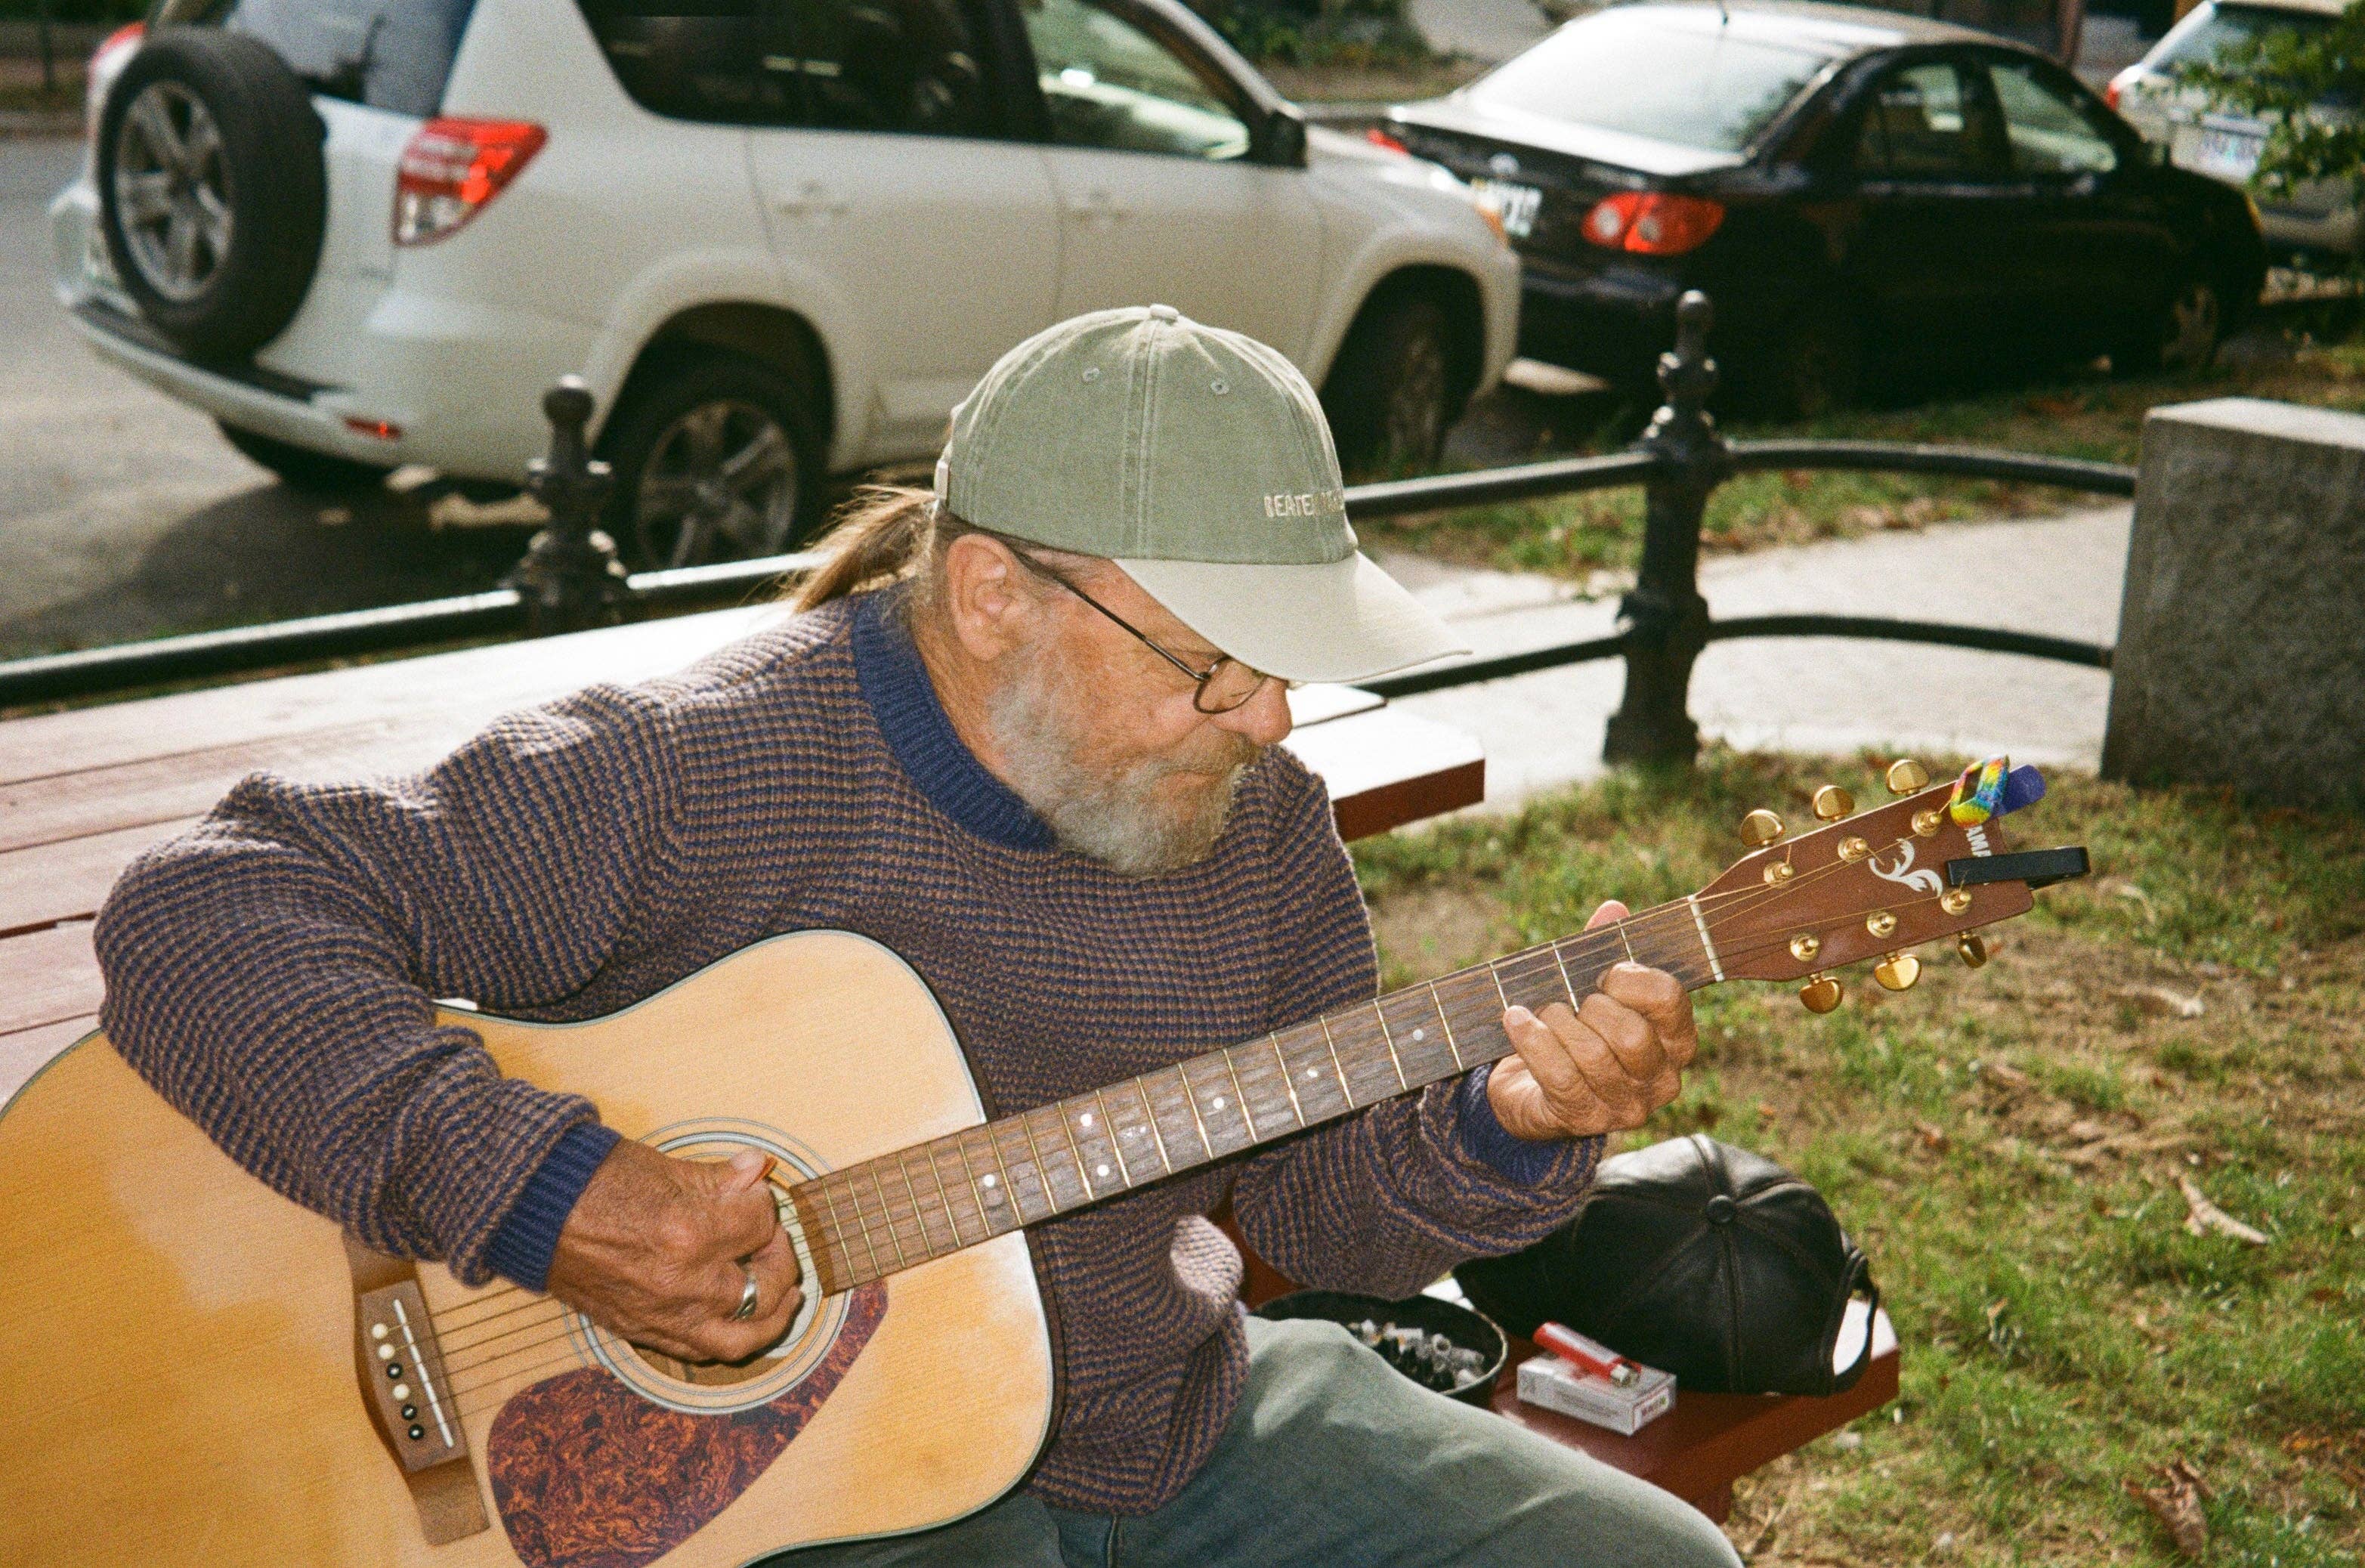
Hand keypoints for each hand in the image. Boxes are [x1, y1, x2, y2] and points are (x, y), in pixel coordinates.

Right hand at [544, 1141, 803, 1362]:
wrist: (534, 1210)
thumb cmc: (597, 1181)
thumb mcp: (668, 1168)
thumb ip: (722, 1178)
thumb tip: (759, 1169)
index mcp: (693, 1235)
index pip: (761, 1224)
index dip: (764, 1205)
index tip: (755, 1194)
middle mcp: (683, 1285)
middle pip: (763, 1287)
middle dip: (779, 1262)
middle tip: (776, 1244)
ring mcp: (662, 1316)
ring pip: (740, 1339)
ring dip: (770, 1320)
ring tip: (786, 1299)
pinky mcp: (639, 1331)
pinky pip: (696, 1350)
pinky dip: (725, 1335)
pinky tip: (738, 1317)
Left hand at [1488, 900, 1698, 1140]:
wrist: (1532, 1089)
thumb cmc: (1574, 1030)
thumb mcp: (1590, 988)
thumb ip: (1604, 949)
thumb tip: (1613, 908)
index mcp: (1676, 1041)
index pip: (1669, 999)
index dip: (1631, 978)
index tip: (1604, 974)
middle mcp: (1661, 1080)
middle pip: (1632, 1036)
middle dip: (1592, 1008)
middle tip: (1570, 999)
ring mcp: (1625, 1107)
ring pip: (1593, 1056)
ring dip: (1558, 1023)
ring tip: (1543, 1010)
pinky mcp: (1584, 1120)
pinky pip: (1559, 1076)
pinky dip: (1533, 1041)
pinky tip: (1516, 1020)